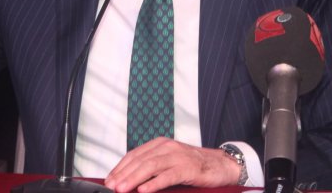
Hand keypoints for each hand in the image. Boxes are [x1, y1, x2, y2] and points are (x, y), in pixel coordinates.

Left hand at [105, 137, 239, 192]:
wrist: (222, 165)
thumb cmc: (194, 166)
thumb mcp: (170, 162)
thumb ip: (152, 167)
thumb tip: (129, 180)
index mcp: (160, 144)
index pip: (134, 155)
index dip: (119, 168)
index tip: (108, 180)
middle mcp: (167, 147)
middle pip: (139, 160)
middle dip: (123, 175)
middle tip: (111, 187)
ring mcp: (178, 156)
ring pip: (150, 166)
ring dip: (133, 178)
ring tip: (122, 189)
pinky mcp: (188, 168)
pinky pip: (168, 176)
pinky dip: (154, 183)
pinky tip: (144, 190)